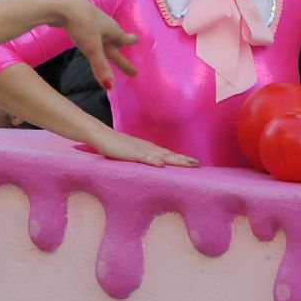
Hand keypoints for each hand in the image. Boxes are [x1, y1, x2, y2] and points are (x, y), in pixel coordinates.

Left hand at [44, 0, 139, 89]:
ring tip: (111, 43)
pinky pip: (91, 29)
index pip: (125, 39)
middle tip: (130, 47)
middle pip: (115, 38)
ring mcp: (92, 20)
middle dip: (121, 47)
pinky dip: (94, 35)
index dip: (131, 43)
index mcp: (112, 30)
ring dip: (108, 40)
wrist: (62, 4)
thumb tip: (111, 87)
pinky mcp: (80, 18)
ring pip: (103, 32)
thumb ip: (101, 66)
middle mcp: (105, 24)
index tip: (137, 42)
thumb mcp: (92, 48)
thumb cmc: (82, 24)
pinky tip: (89, 34)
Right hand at [85, 126, 199, 167]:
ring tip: (189, 164)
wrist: (101, 135)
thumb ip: (143, 158)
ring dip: (176, 160)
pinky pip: (144, 157)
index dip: (182, 159)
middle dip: (184, 160)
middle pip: (170, 155)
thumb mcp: (133, 153)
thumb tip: (153, 165)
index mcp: (150, 149)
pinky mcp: (130, 153)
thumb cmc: (116, 145)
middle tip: (198, 164)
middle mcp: (149, 148)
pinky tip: (161, 164)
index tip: (195, 163)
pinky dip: (153, 161)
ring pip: (162, 156)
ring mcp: (140, 150)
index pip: (169, 154)